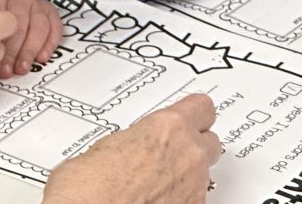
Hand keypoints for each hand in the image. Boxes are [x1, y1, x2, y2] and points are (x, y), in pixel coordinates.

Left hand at [0, 0, 62, 77]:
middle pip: (19, 22)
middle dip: (13, 50)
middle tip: (7, 70)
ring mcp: (34, 0)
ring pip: (39, 25)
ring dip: (30, 50)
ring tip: (22, 68)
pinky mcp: (47, 9)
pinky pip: (54, 25)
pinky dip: (50, 43)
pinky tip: (41, 58)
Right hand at [43, 94, 220, 203]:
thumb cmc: (92, 186)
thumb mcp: (106, 145)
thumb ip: (130, 140)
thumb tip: (123, 150)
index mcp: (168, 128)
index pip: (202, 107)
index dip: (193, 112)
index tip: (190, 113)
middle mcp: (189, 156)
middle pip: (209, 141)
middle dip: (192, 144)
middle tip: (170, 150)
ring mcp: (194, 187)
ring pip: (202, 173)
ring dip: (185, 174)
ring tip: (157, 180)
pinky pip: (194, 198)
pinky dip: (180, 197)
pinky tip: (156, 198)